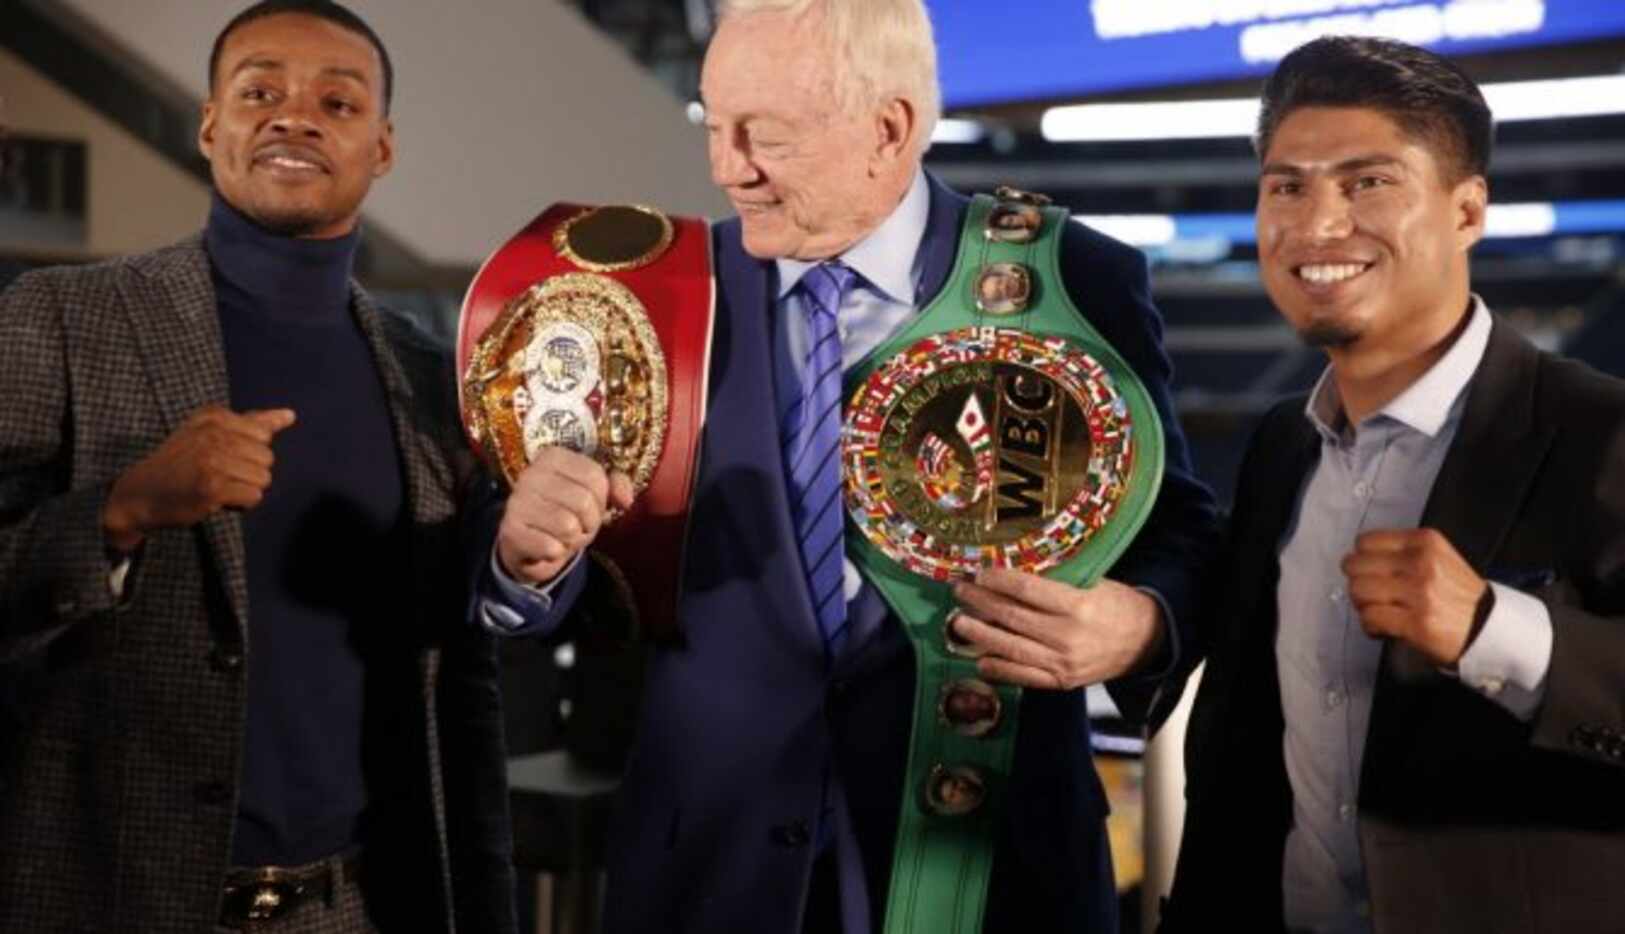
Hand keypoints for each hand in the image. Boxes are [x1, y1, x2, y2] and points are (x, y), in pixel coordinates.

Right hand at [102, 406, 295, 552]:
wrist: (139, 493)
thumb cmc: (180, 463)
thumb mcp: (210, 433)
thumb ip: (252, 423)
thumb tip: (290, 415)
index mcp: (214, 416)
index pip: (263, 435)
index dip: (248, 452)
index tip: (221, 456)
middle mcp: (213, 433)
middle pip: (267, 458)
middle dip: (249, 472)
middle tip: (218, 475)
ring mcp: (212, 460)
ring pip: (263, 479)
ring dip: (245, 489)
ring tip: (218, 487)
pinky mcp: (212, 487)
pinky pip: (254, 496)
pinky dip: (241, 504)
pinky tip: (218, 500)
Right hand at [496, 447, 633, 585]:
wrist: (528, 545)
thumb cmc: (565, 513)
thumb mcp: (593, 495)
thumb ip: (615, 487)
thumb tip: (625, 500)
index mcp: (552, 457)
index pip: (595, 476)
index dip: (601, 499)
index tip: (590, 507)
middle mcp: (530, 474)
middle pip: (584, 502)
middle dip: (589, 522)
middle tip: (577, 526)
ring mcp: (517, 502)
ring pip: (568, 526)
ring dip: (573, 539)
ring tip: (562, 535)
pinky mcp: (510, 530)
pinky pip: (552, 548)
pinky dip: (556, 553)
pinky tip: (546, 547)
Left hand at [949, 568, 1164, 689]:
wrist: (1147, 641)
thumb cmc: (1117, 605)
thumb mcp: (1093, 583)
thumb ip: (1056, 581)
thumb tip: (1012, 569)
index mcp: (1078, 606)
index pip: (1027, 590)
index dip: (998, 580)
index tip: (979, 571)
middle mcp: (1068, 637)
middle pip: (1012, 617)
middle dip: (980, 602)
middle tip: (960, 591)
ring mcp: (1063, 664)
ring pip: (1011, 648)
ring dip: (980, 634)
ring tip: (959, 622)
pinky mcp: (1062, 683)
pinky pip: (1024, 677)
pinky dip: (999, 668)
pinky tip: (980, 658)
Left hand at [1342, 528, 1485, 666]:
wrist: (1490, 626)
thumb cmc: (1457, 594)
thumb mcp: (1436, 558)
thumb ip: (1401, 554)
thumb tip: (1357, 563)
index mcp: (1424, 541)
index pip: (1365, 542)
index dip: (1362, 561)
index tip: (1371, 574)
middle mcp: (1421, 562)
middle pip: (1355, 566)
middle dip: (1357, 583)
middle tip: (1371, 597)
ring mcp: (1419, 592)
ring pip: (1358, 591)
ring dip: (1362, 606)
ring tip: (1379, 613)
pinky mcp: (1417, 622)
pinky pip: (1370, 618)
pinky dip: (1370, 626)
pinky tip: (1384, 629)